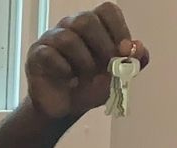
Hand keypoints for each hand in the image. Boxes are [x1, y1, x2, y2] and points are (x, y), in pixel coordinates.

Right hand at [25, 1, 149, 119]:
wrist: (65, 108)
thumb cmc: (89, 87)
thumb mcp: (118, 78)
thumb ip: (133, 63)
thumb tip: (139, 48)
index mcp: (93, 26)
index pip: (107, 10)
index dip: (119, 29)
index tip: (124, 51)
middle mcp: (71, 26)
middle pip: (86, 19)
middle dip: (102, 46)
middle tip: (106, 66)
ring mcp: (52, 38)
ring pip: (68, 38)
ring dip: (83, 62)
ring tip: (85, 76)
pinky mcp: (37, 54)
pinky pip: (50, 54)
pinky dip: (64, 70)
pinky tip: (69, 80)